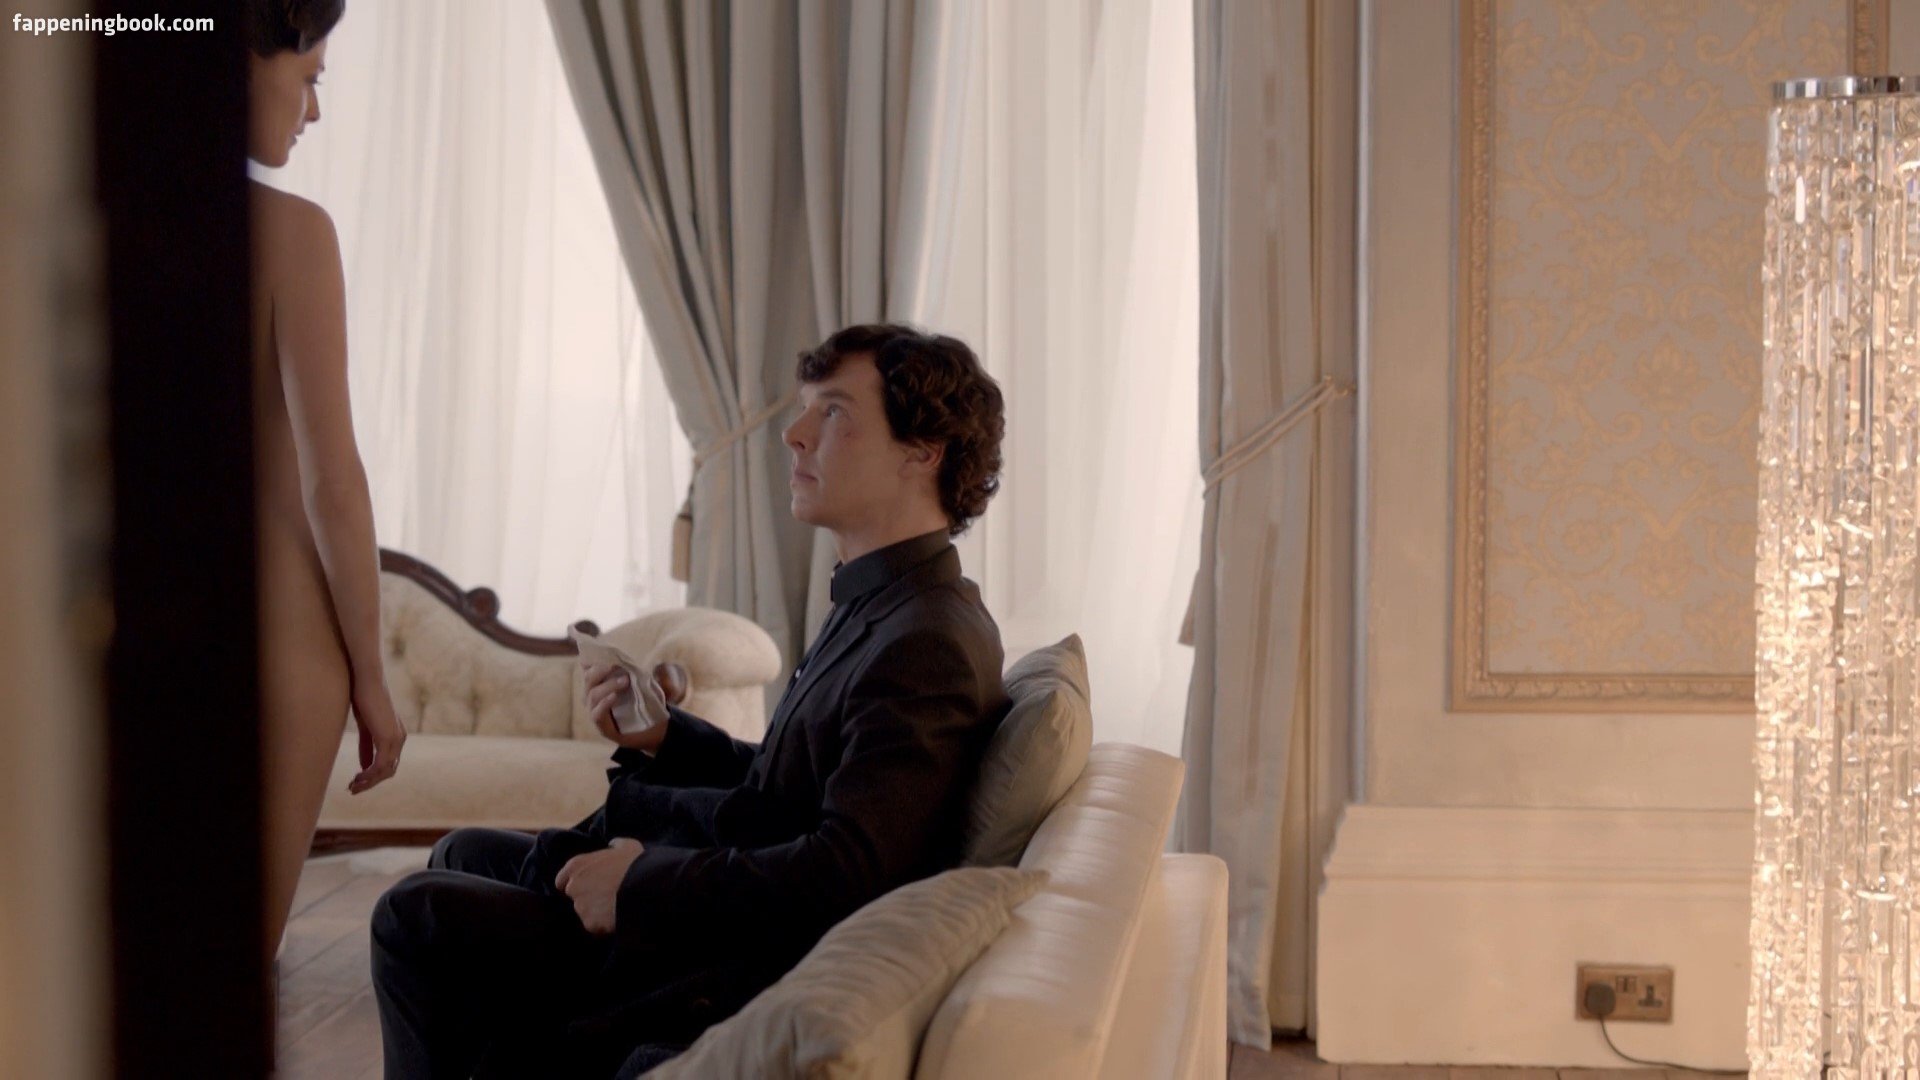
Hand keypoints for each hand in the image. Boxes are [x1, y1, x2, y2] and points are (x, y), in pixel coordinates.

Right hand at [348, 678, 405, 794]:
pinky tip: (357, 778)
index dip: (374, 776)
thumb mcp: (365, 726)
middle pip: (389, 771)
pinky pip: (380, 765)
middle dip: (371, 783)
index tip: (356, 782)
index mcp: (395, 735)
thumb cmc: (364, 697)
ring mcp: (395, 738)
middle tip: (353, 789)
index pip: (389, 763)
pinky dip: (369, 775)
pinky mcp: (387, 737)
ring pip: (385, 771)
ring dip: (368, 782)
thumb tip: (365, 765)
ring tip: (352, 786)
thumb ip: (367, 746)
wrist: (366, 680)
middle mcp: (399, 739)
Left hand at [555, 837, 644, 934]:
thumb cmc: (634, 863)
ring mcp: (580, 907)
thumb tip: (613, 845)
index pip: (562, 879)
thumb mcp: (627, 846)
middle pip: (575, 896)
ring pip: (586, 913)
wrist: (644, 886)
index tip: (590, 883)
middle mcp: (573, 886)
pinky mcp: (590, 924)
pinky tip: (618, 917)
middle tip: (607, 895)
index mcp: (576, 866)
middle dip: (587, 897)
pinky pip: (596, 927)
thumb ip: (614, 845)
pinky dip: (605, 925)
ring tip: (616, 907)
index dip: (576, 882)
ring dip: (597, 911)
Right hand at [583, 662, 669, 753]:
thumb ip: (632, 670)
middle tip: (614, 665)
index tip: (598, 651)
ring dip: (608, 686)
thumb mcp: (642, 682)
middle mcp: (594, 697)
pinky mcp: (603, 728)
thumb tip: (625, 657)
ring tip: (625, 681)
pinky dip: (604, 703)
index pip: (588, 669)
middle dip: (599, 670)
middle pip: (588, 680)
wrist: (656, 728)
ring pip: (592, 695)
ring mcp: (596, 713)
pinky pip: (597, 714)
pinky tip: (614, 697)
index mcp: (600, 684)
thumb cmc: (648, 702)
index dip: (589, 659)